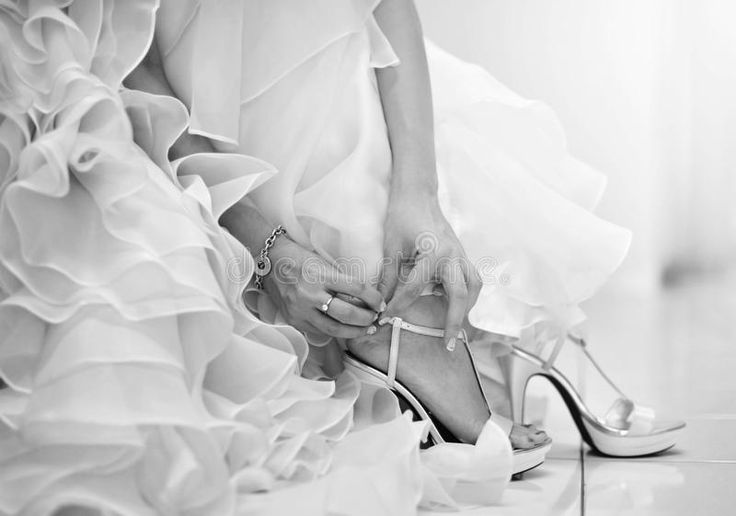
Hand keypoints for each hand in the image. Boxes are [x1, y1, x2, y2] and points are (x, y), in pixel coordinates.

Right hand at [263, 236, 385, 338]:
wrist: (270, 261)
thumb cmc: (299, 258)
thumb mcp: (323, 262)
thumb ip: (341, 279)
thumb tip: (365, 297)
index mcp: (320, 275)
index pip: (356, 289)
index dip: (373, 298)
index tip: (380, 303)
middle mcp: (310, 294)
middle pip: (347, 313)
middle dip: (366, 318)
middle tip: (375, 317)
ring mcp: (300, 310)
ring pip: (334, 329)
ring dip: (354, 331)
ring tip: (365, 329)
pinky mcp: (294, 320)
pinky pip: (319, 331)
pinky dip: (335, 332)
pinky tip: (345, 330)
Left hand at [379, 191, 481, 348]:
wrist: (417, 195)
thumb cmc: (402, 217)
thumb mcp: (392, 248)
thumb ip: (389, 278)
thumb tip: (379, 304)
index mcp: (433, 253)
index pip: (414, 289)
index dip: (398, 307)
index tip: (385, 319)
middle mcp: (453, 255)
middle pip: (459, 295)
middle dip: (452, 321)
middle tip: (447, 343)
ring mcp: (461, 254)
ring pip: (473, 287)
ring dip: (465, 307)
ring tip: (453, 326)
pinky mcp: (462, 254)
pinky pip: (472, 279)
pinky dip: (466, 294)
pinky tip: (453, 304)